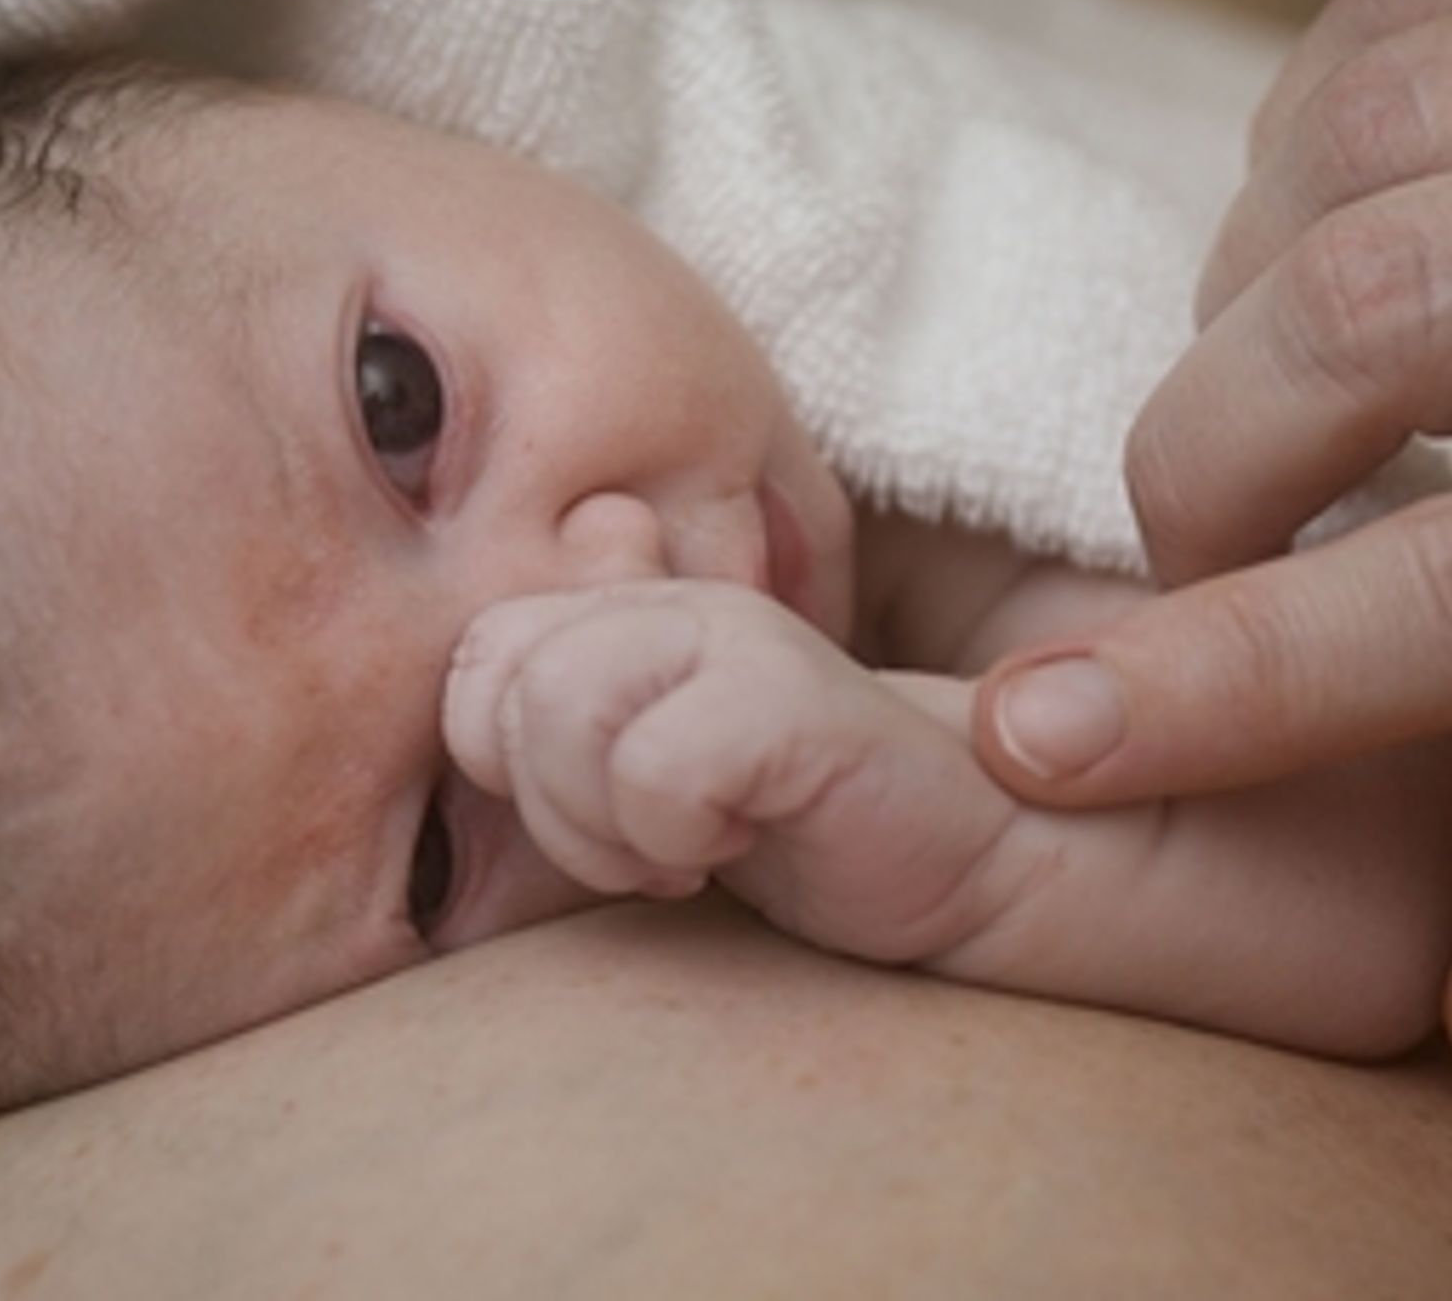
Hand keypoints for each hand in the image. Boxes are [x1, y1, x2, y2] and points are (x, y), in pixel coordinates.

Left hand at [444, 580, 1010, 963]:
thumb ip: (564, 714)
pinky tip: (741, 845)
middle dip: (547, 801)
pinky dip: (678, 837)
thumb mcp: (650, 786)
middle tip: (644, 844)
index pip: (471, 658)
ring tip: (689, 848)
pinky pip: (653, 768)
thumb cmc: (799, 828)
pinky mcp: (792, 691)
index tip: (601, 815)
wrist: (980, 854)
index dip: (506, 762)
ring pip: (556, 708)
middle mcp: (671, 598)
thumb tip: (502, 649)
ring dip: (606, 823)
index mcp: (625, 608)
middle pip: (496, 678)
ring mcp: (735, 632)